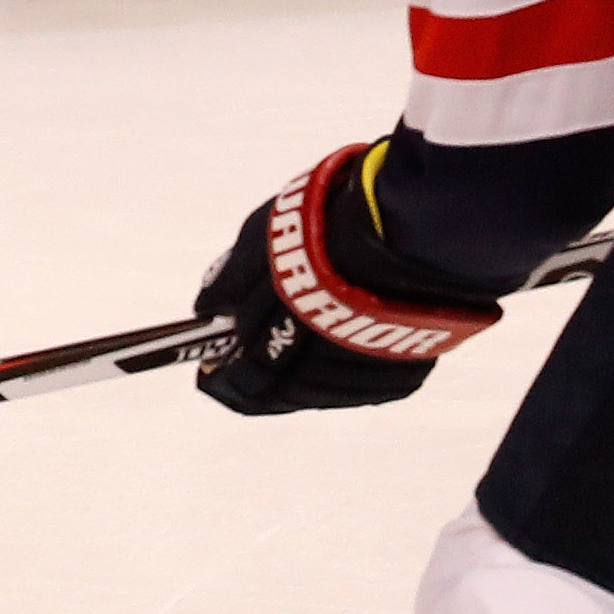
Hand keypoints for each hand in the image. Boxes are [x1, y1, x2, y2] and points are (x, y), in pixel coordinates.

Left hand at [194, 143, 499, 415]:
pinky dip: (347, 375)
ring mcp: (368, 366)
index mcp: (284, 328)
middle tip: (240, 376)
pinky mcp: (408, 368)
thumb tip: (205, 309)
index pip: (247, 376)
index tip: (209, 377)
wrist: (408, 221)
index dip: (225, 381)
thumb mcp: (263, 240)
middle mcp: (326, 355)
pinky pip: (368, 385)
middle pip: (286, 391)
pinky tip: (337, 355)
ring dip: (304, 381)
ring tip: (291, 360)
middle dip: (260, 384)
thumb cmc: (327, 222)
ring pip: (326, 392)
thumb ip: (230, 281)